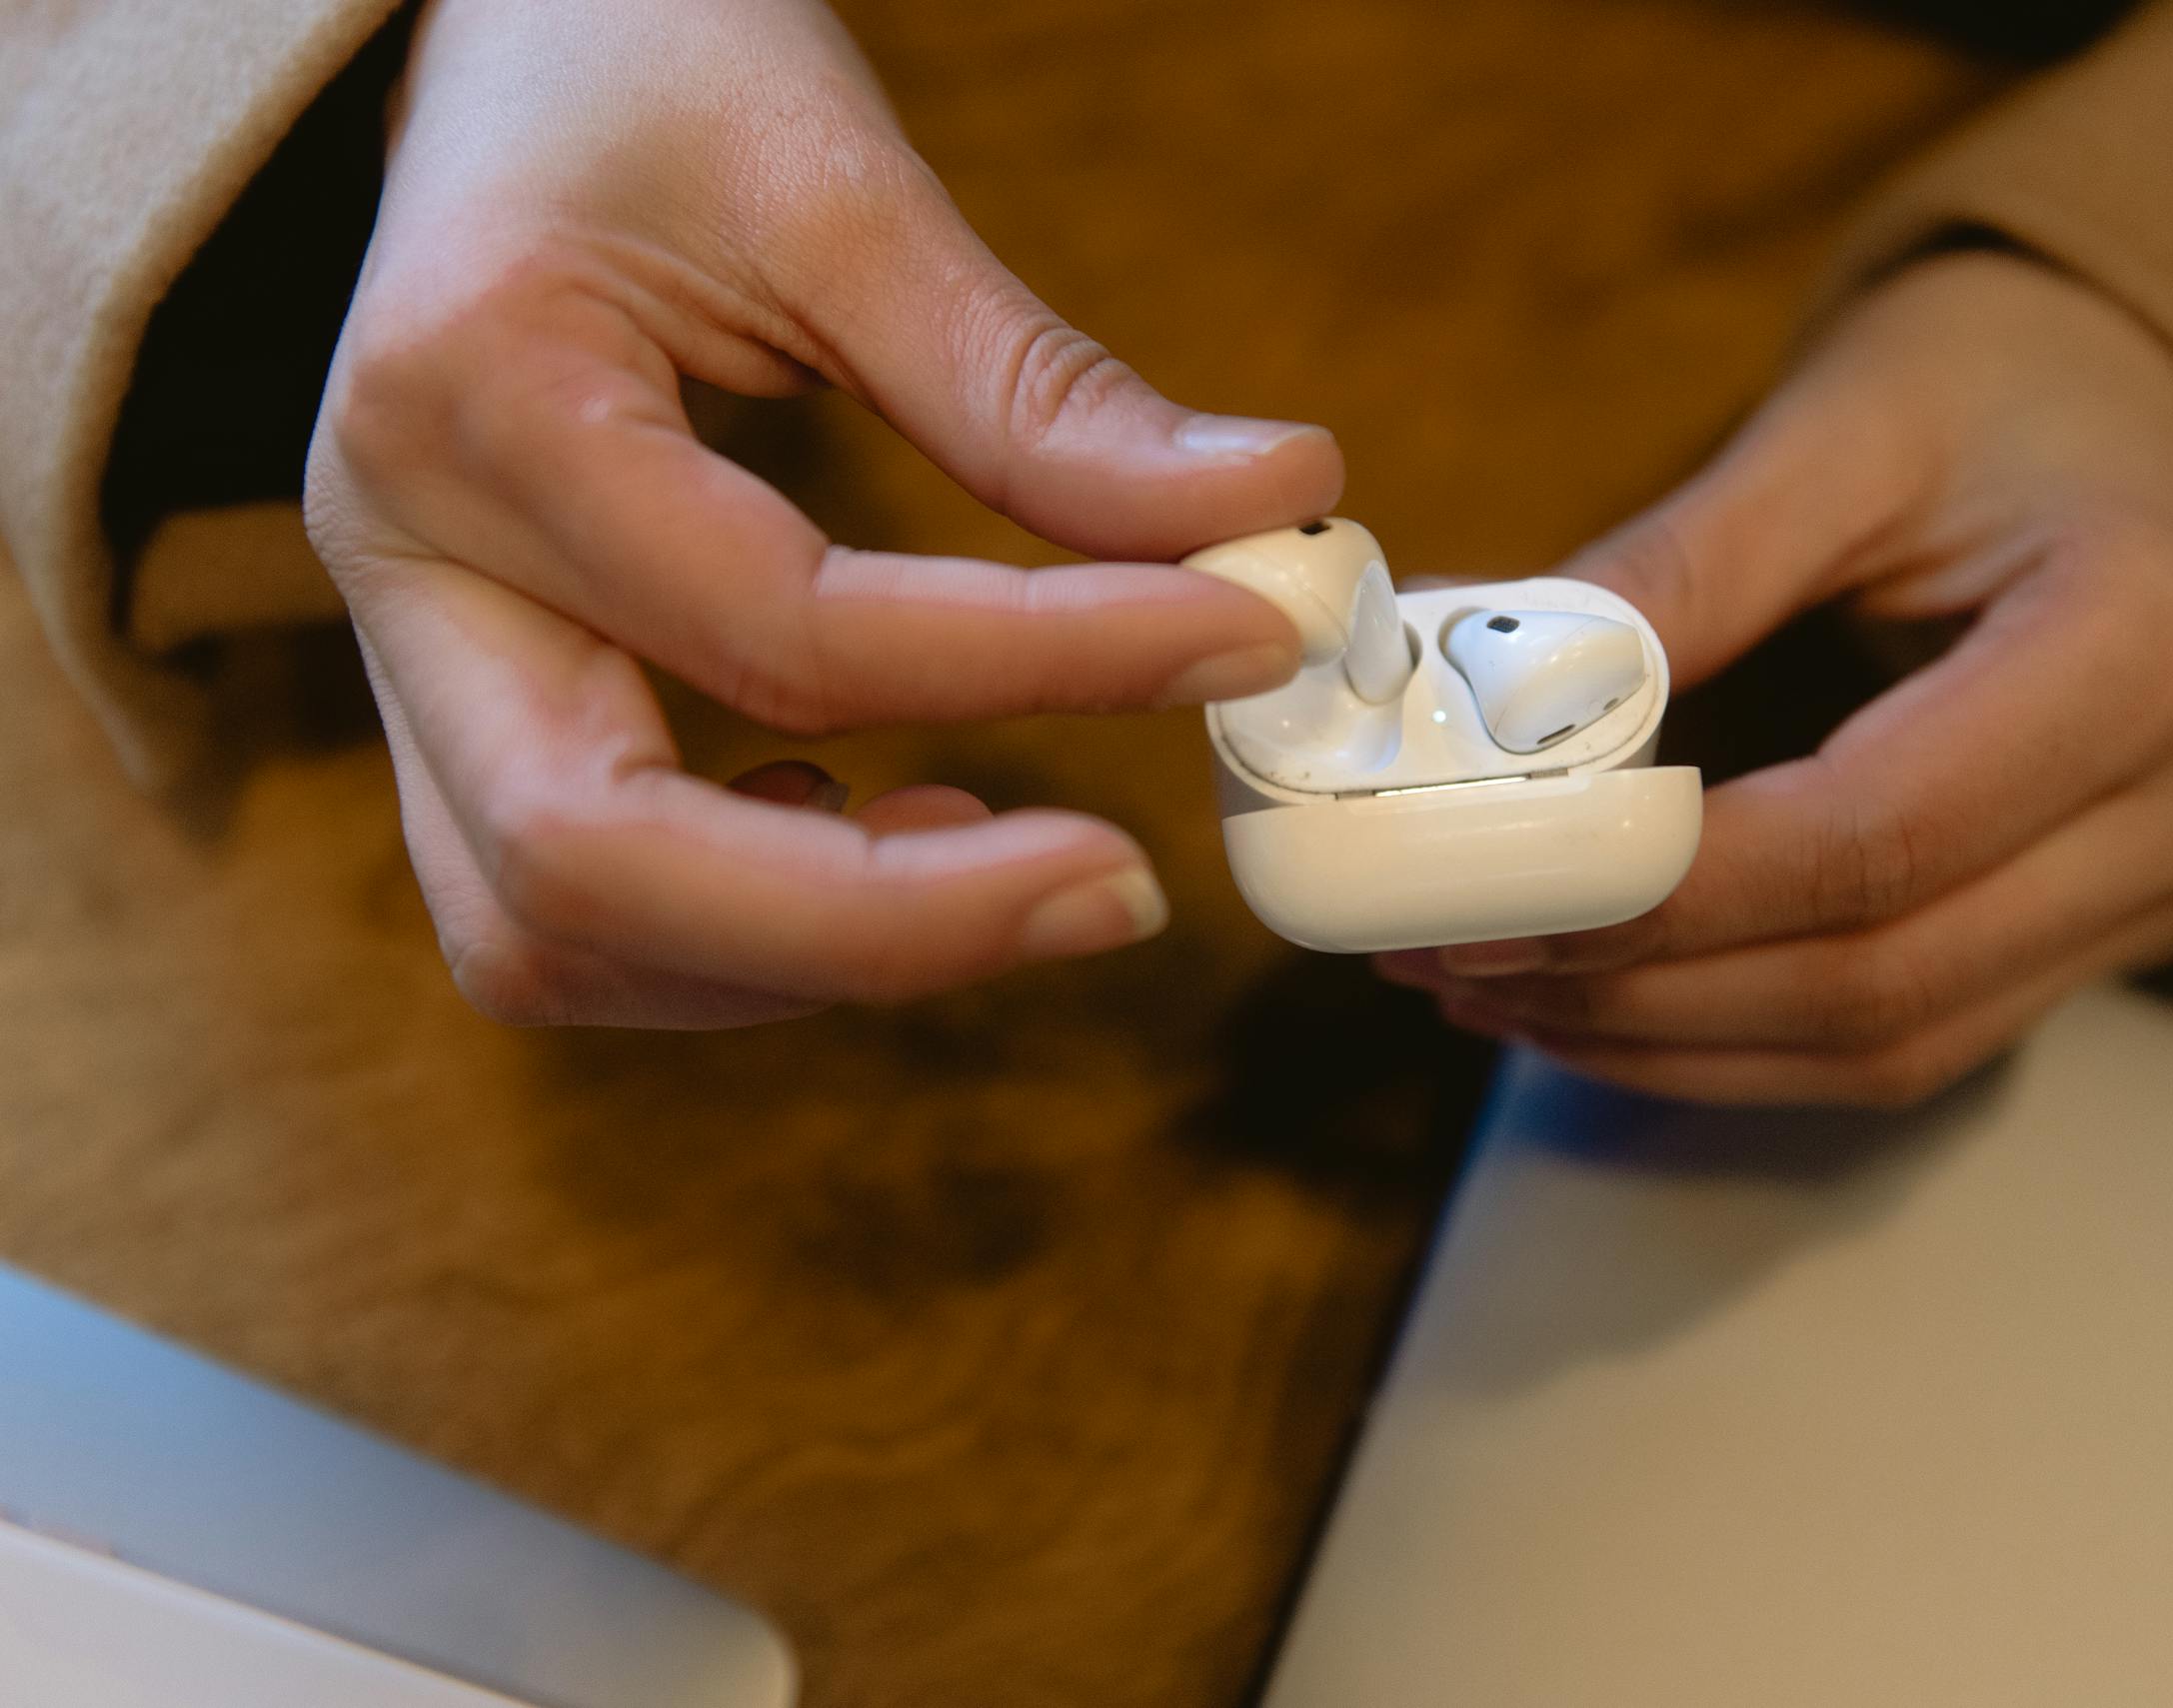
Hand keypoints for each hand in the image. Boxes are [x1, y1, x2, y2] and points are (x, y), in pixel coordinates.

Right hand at [304, 0, 1340, 1027]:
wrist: (486, 46)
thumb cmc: (636, 66)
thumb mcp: (835, 184)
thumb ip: (1035, 389)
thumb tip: (1269, 506)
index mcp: (477, 397)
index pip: (786, 628)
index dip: (1046, 660)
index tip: (1243, 633)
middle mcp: (401, 561)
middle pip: (586, 868)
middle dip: (881, 927)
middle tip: (1116, 889)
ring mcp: (409, 648)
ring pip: (549, 933)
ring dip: (794, 958)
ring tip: (1006, 862)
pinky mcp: (464, 696)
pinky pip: (567, 900)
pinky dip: (740, 930)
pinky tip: (891, 829)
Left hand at [1381, 252, 2172, 1104]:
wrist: (2151, 405)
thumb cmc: (2006, 381)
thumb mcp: (1843, 426)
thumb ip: (1680, 570)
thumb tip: (1488, 701)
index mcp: (2158, 637)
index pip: (1876, 836)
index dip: (1665, 896)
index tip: (1492, 896)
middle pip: (1882, 973)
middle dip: (1641, 990)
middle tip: (1456, 958)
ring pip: (1892, 1041)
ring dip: (1671, 1039)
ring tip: (1497, 991)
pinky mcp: (2118, 932)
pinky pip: (1915, 1038)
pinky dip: (1742, 1039)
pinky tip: (1605, 1002)